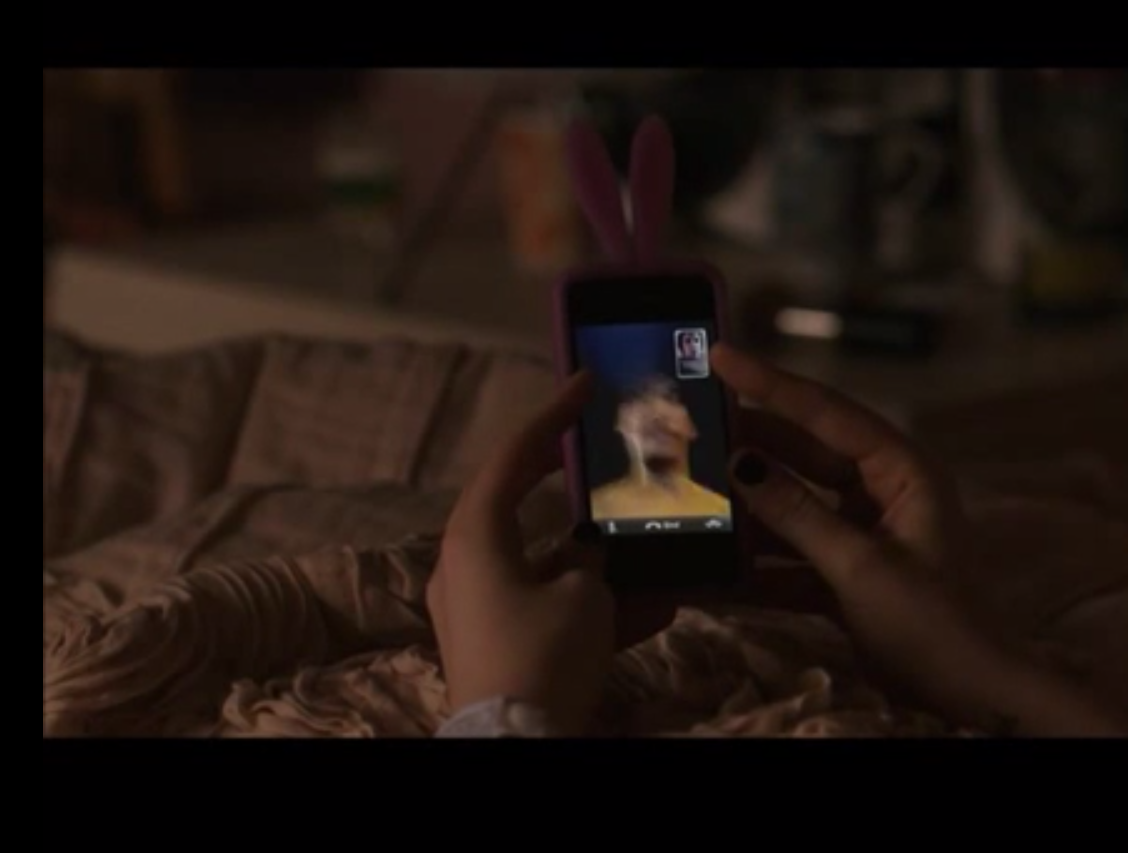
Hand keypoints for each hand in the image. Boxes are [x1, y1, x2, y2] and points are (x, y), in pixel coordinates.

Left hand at [428, 372, 616, 734]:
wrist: (514, 744)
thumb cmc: (540, 653)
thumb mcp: (582, 594)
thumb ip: (590, 558)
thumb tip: (587, 553)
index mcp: (474, 536)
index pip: (512, 456)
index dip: (552, 416)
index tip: (585, 383)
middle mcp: (467, 566)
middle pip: (521, 506)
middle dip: (568, 483)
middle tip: (601, 450)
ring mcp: (481, 610)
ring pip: (546, 564)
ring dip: (598, 556)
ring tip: (652, 540)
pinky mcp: (502, 648)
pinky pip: (552, 610)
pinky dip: (596, 604)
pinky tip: (660, 605)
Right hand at [713, 344, 1127, 736]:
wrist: (971, 696)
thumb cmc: (932, 624)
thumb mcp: (859, 566)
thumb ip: (796, 513)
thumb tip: (740, 465)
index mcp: (903, 471)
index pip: (828, 413)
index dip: (772, 383)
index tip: (722, 355)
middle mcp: (884, 491)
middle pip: (804, 454)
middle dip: (749, 446)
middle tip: (691, 427)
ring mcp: (865, 532)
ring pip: (794, 506)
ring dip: (748, 510)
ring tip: (692, 494)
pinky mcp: (848, 573)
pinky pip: (795, 554)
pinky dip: (760, 564)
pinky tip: (714, 569)